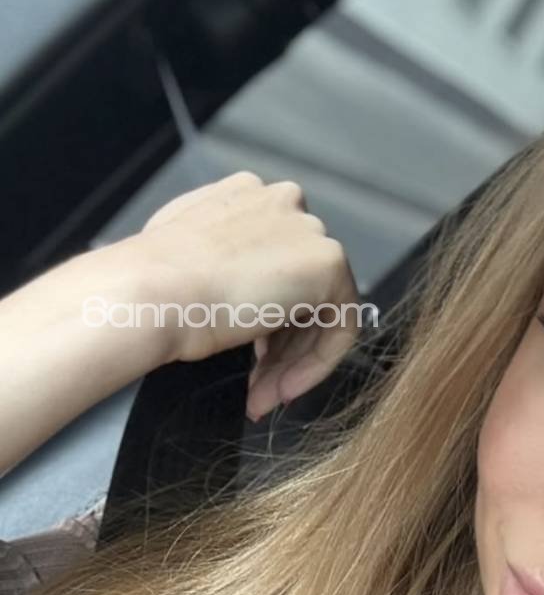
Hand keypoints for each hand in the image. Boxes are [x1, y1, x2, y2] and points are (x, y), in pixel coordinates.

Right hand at [136, 171, 365, 420]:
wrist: (152, 293)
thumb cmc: (154, 286)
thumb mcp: (184, 261)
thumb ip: (222, 266)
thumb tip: (241, 297)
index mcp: (246, 195)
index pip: (272, 266)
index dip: (264, 323)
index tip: (246, 362)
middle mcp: (283, 203)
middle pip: (299, 292)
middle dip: (278, 349)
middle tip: (256, 390)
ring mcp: (308, 230)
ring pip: (319, 312)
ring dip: (290, 364)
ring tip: (261, 398)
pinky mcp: (328, 263)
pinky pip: (340, 326)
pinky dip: (316, 364)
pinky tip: (281, 389)